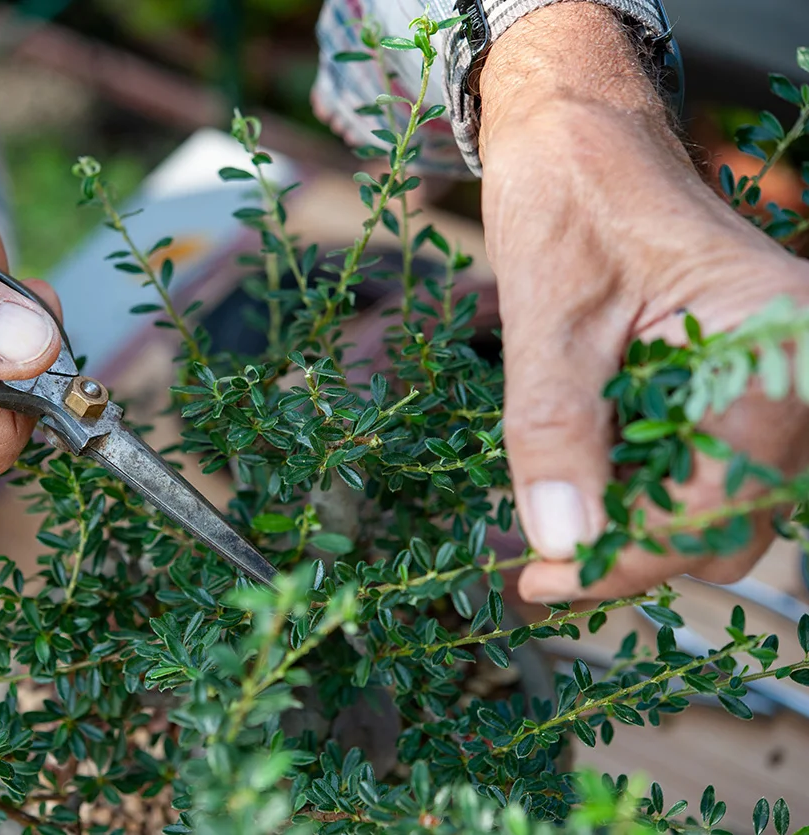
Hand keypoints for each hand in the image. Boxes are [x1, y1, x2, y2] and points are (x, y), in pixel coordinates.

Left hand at [478, 4, 808, 601]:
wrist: (578, 138)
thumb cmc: (569, 198)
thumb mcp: (547, 317)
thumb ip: (555, 434)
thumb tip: (563, 543)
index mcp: (768, 336)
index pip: (719, 495)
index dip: (631, 555)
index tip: (545, 582)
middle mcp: (789, 363)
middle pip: (732, 513)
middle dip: (639, 549)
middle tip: (544, 563)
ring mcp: (766, 375)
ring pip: (721, 500)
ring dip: (642, 526)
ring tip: (555, 529)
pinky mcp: (730, 381)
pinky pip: (703, 464)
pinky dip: (646, 490)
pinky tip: (586, 490)